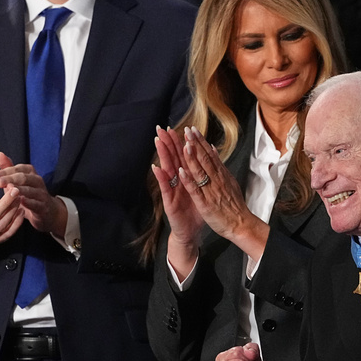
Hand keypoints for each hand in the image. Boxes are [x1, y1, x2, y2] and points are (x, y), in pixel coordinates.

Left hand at [0, 152, 66, 237]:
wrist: (47, 211)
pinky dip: (29, 202)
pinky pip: (36, 204)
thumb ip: (7, 168)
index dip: (5, 171)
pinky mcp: (43, 206)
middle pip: (23, 177)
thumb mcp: (16, 180)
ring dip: (19, 190)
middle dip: (10, 179)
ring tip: (9, 189)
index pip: (17, 169)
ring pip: (30, 190)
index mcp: (30, 172)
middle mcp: (37, 180)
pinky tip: (21, 201)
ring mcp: (41, 194)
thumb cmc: (27, 193)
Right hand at [151, 125, 202, 278]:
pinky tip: (157, 168)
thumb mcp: (199, 191)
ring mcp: (171, 191)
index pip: (181, 157)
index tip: (176, 128)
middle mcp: (176, 182)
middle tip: (161, 128)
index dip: (178, 142)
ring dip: (162, 155)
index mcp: (185, 178)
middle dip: (167, 144)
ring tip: (158, 141)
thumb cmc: (195, 211)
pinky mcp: (169, 202)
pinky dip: (161, 178)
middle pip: (172, 159)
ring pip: (166, 170)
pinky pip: (165, 188)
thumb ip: (198, 176)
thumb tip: (203, 160)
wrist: (191, 232)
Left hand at [178, 127, 267, 258]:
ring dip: (192, 158)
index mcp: (221, 175)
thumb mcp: (229, 181)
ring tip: (185, 144)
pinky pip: (196, 190)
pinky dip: (189, 181)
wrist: (241, 224)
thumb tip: (213, 149)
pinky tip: (181, 172)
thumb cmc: (234, 204)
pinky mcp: (205, 204)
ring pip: (200, 172)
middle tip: (187, 130)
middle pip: (205, 159)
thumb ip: (220, 166)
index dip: (200, 141)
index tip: (192, 129)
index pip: (209, 154)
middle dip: (195, 144)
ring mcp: (211, 191)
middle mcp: (216, 180)